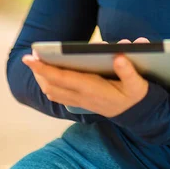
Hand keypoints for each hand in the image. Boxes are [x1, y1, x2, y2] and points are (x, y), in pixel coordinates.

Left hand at [22, 37, 150, 117]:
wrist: (138, 113)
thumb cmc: (135, 94)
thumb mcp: (137, 83)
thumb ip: (128, 71)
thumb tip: (118, 55)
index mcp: (93, 89)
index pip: (63, 78)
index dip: (45, 68)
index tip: (31, 58)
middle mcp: (83, 96)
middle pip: (51, 86)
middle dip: (39, 72)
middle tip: (32, 55)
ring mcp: (81, 101)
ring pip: (52, 92)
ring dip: (42, 78)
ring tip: (37, 62)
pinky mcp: (81, 102)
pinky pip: (58, 95)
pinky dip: (49, 84)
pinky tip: (49, 74)